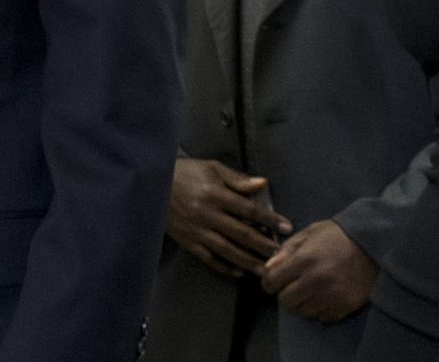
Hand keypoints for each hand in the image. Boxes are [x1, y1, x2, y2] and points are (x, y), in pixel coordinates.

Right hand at [166, 158, 288, 276]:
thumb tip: (263, 184)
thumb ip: (237, 179)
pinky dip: (224, 267)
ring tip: (266, 269)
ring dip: (248, 261)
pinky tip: (239, 271)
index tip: (286, 227)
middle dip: (263, 245)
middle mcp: (207, 214)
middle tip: (281, 254)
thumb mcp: (211, 168)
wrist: (152, 184)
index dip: (269, 219)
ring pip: (227, 250)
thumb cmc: (185, 173)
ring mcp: (197, 231)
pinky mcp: (188, 242)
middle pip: (241, 233)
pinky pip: (209, 258)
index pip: (248, 209)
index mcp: (215, 194)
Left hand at [260, 220, 376, 323]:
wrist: (373, 243)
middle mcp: (316, 280)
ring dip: (302, 303)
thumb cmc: (337, 235)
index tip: (273, 281)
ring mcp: (332, 295)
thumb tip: (267, 269)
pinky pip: (323, 317)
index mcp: (304, 260)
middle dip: (285, 293)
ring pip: (304, 311)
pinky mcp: (346, 306)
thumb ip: (286, 251)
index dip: (269, 282)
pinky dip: (320, 310)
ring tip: (309, 291)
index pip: (272, 281)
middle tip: (292, 286)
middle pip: (286, 301)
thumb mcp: (308, 234)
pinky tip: (325, 297)